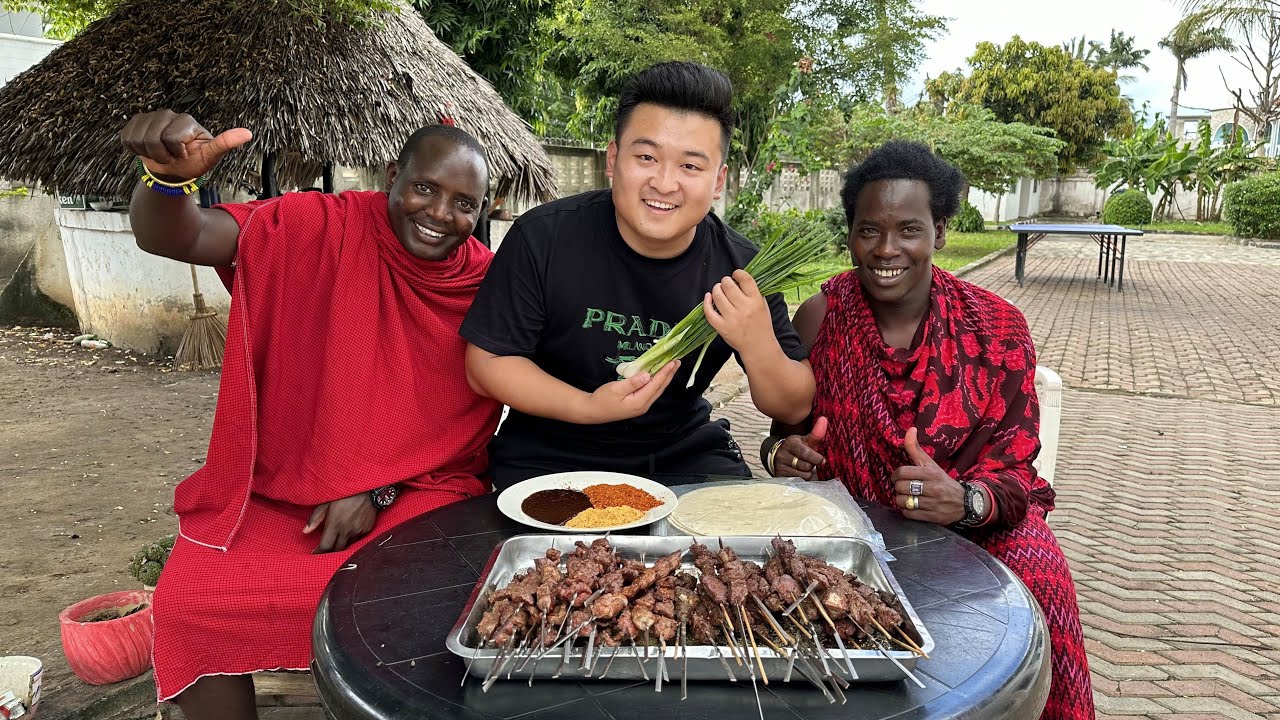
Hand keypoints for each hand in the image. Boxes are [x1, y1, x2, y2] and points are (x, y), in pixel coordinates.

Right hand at [120, 110, 252, 181]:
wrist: (173, 169)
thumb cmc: (193, 161)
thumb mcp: (211, 155)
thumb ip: (225, 143)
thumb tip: (248, 133)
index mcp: (187, 121)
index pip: (172, 138)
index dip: (176, 153)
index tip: (184, 155)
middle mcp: (168, 114)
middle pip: (153, 139)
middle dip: (162, 156)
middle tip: (171, 157)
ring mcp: (150, 117)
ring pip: (138, 139)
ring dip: (148, 154)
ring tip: (160, 154)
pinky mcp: (135, 122)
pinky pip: (127, 138)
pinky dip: (135, 150)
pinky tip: (146, 150)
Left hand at [305, 492, 377, 553]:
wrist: (368, 489)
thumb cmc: (345, 493)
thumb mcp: (326, 502)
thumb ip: (315, 518)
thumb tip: (305, 531)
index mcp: (335, 524)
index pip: (325, 547)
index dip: (318, 552)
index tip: (314, 552)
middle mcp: (347, 530)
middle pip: (336, 550)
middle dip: (329, 550)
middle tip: (324, 546)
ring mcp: (358, 531)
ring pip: (347, 546)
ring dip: (340, 545)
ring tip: (336, 539)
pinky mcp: (367, 530)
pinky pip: (357, 540)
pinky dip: (350, 539)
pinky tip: (348, 531)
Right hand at [582, 360, 679, 422]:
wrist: (593, 411)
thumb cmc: (602, 399)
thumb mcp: (616, 389)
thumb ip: (632, 383)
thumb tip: (647, 376)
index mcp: (639, 402)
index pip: (655, 384)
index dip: (664, 372)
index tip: (672, 362)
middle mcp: (643, 405)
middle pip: (660, 388)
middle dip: (669, 374)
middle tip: (677, 362)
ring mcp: (642, 406)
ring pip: (657, 390)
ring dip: (664, 378)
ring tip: (672, 367)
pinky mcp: (638, 404)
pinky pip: (651, 391)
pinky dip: (657, 382)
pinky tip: (659, 375)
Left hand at [703, 270, 774, 354]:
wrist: (758, 346)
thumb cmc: (761, 324)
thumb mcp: (763, 306)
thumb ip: (753, 292)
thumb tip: (738, 279)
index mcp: (756, 301)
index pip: (746, 279)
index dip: (738, 273)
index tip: (735, 274)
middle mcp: (744, 308)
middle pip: (728, 285)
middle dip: (725, 281)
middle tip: (725, 283)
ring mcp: (732, 318)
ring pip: (718, 296)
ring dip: (716, 289)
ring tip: (718, 289)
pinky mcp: (722, 327)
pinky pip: (709, 312)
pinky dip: (706, 302)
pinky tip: (708, 297)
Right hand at [773, 417, 827, 479]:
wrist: (777, 456)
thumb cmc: (796, 448)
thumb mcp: (804, 441)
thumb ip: (816, 434)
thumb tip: (824, 419)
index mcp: (790, 443)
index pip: (805, 453)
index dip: (816, 458)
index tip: (822, 461)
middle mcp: (783, 455)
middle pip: (806, 466)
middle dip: (811, 466)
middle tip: (810, 463)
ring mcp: (780, 467)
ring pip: (803, 476)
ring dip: (807, 474)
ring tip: (804, 468)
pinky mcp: (779, 477)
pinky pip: (797, 482)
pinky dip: (802, 480)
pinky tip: (799, 474)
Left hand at [892, 427, 964, 524]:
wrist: (966, 502)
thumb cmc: (942, 481)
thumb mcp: (931, 464)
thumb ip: (916, 449)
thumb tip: (910, 429)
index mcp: (931, 472)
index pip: (902, 472)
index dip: (895, 475)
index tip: (898, 477)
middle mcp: (933, 488)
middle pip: (901, 487)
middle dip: (898, 488)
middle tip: (903, 488)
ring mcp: (933, 504)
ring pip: (903, 501)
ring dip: (901, 500)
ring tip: (907, 497)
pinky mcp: (933, 517)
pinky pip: (909, 514)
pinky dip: (907, 511)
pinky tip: (912, 507)